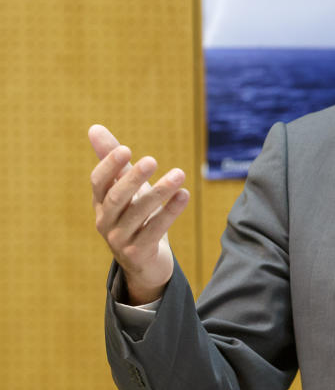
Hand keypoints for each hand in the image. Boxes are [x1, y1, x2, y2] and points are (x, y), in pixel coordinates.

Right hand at [88, 124, 189, 304]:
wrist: (145, 261)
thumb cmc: (134, 215)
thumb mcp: (126, 187)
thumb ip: (114, 160)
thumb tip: (94, 127)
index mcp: (100, 202)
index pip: (98, 182)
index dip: (109, 166)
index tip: (126, 149)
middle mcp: (105, 221)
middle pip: (116, 198)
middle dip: (133, 178)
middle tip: (152, 160)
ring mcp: (120, 239)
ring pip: (139, 214)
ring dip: (160, 192)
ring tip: (179, 173)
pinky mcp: (138, 253)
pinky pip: (155, 230)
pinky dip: (170, 211)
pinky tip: (184, 195)